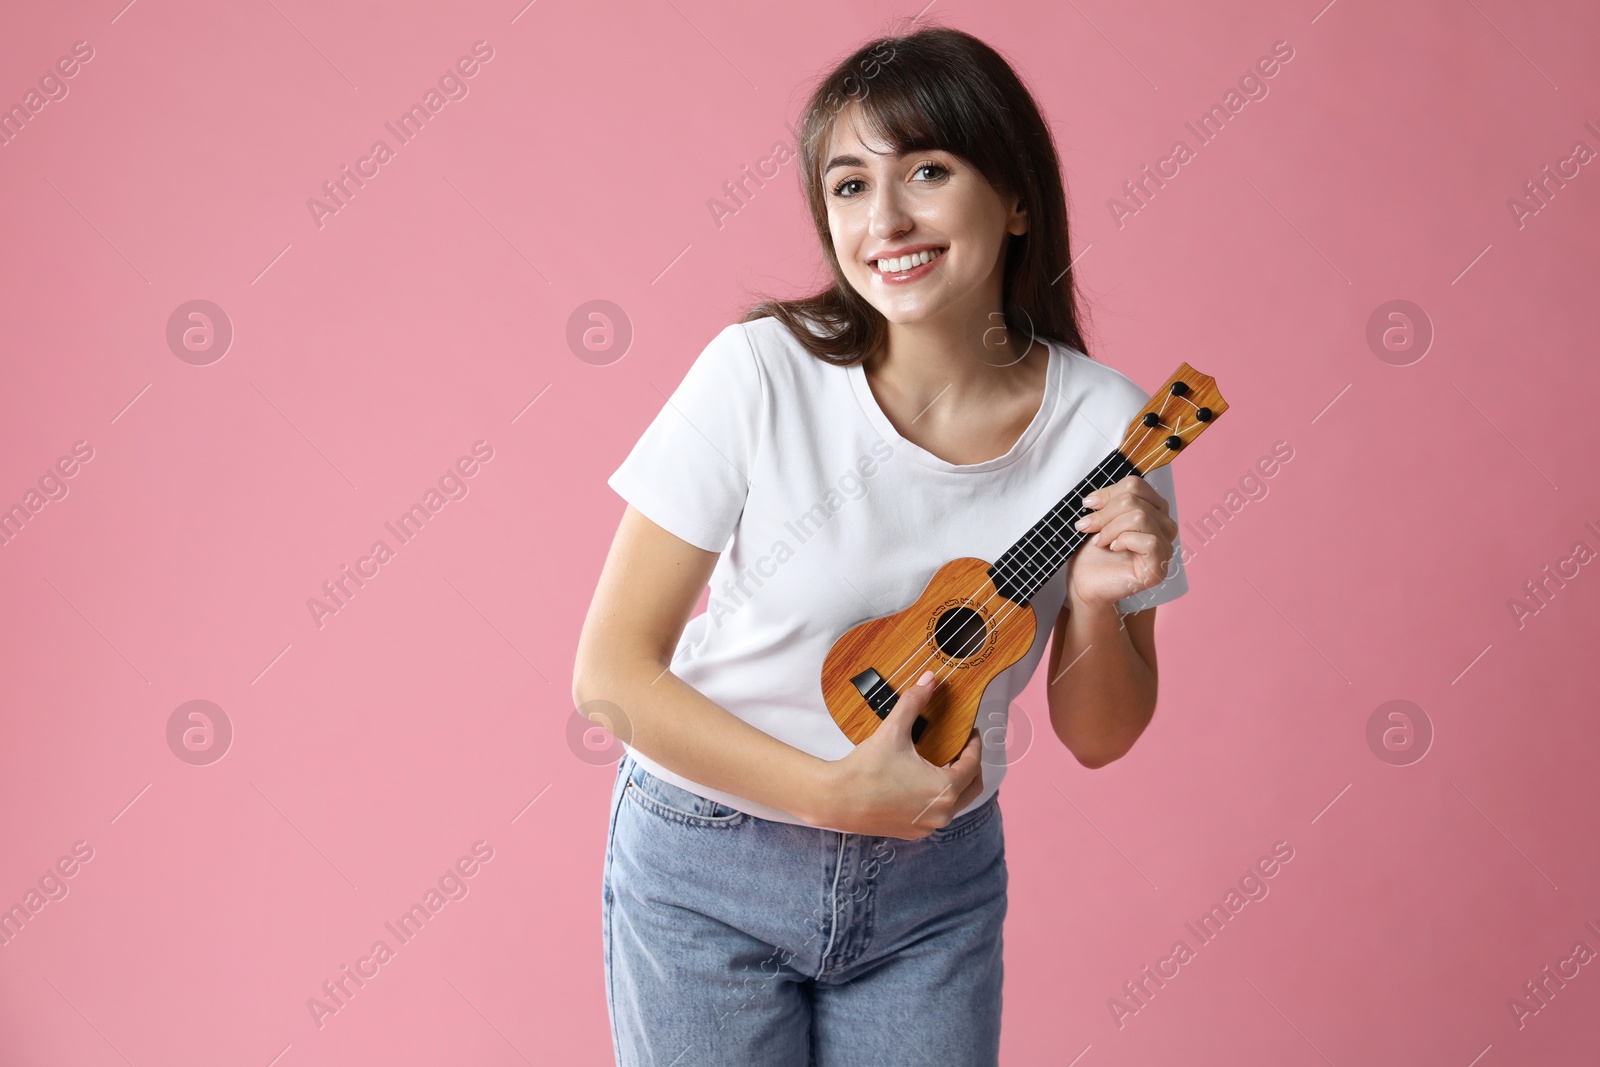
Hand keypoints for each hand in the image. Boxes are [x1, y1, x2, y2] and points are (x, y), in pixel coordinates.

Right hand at [813, 670, 983, 838]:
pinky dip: (939, 798)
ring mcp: (927, 826)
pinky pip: (936, 814)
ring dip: (956, 783)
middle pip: (972, 788)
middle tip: (962, 747)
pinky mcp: (913, 832)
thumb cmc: (866, 768)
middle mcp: (941, 813)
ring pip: (956, 803)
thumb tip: (930, 679)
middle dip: (971, 766)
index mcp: (944, 789)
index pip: (972, 765)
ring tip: (944, 762)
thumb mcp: (893, 731)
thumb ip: (915, 702)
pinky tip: (925, 782)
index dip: (974, 745)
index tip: (969, 733)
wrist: (836, 799)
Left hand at [1066, 474, 1178, 608]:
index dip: (1109, 492)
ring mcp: (1166, 547)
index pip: (1136, 485)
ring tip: (1099, 541)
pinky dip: (1124, 541)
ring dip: (1111, 528)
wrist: (1086, 584)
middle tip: (1087, 527)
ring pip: (1141, 517)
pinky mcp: (1160, 567)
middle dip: (1105, 513)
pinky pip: (1148, 541)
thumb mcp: (1099, 520)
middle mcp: (1164, 526)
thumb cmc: (1093, 554)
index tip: (1088, 504)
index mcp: (1153, 510)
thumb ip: (1107, 503)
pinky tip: (1114, 549)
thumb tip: (1097, 496)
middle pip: (1136, 500)